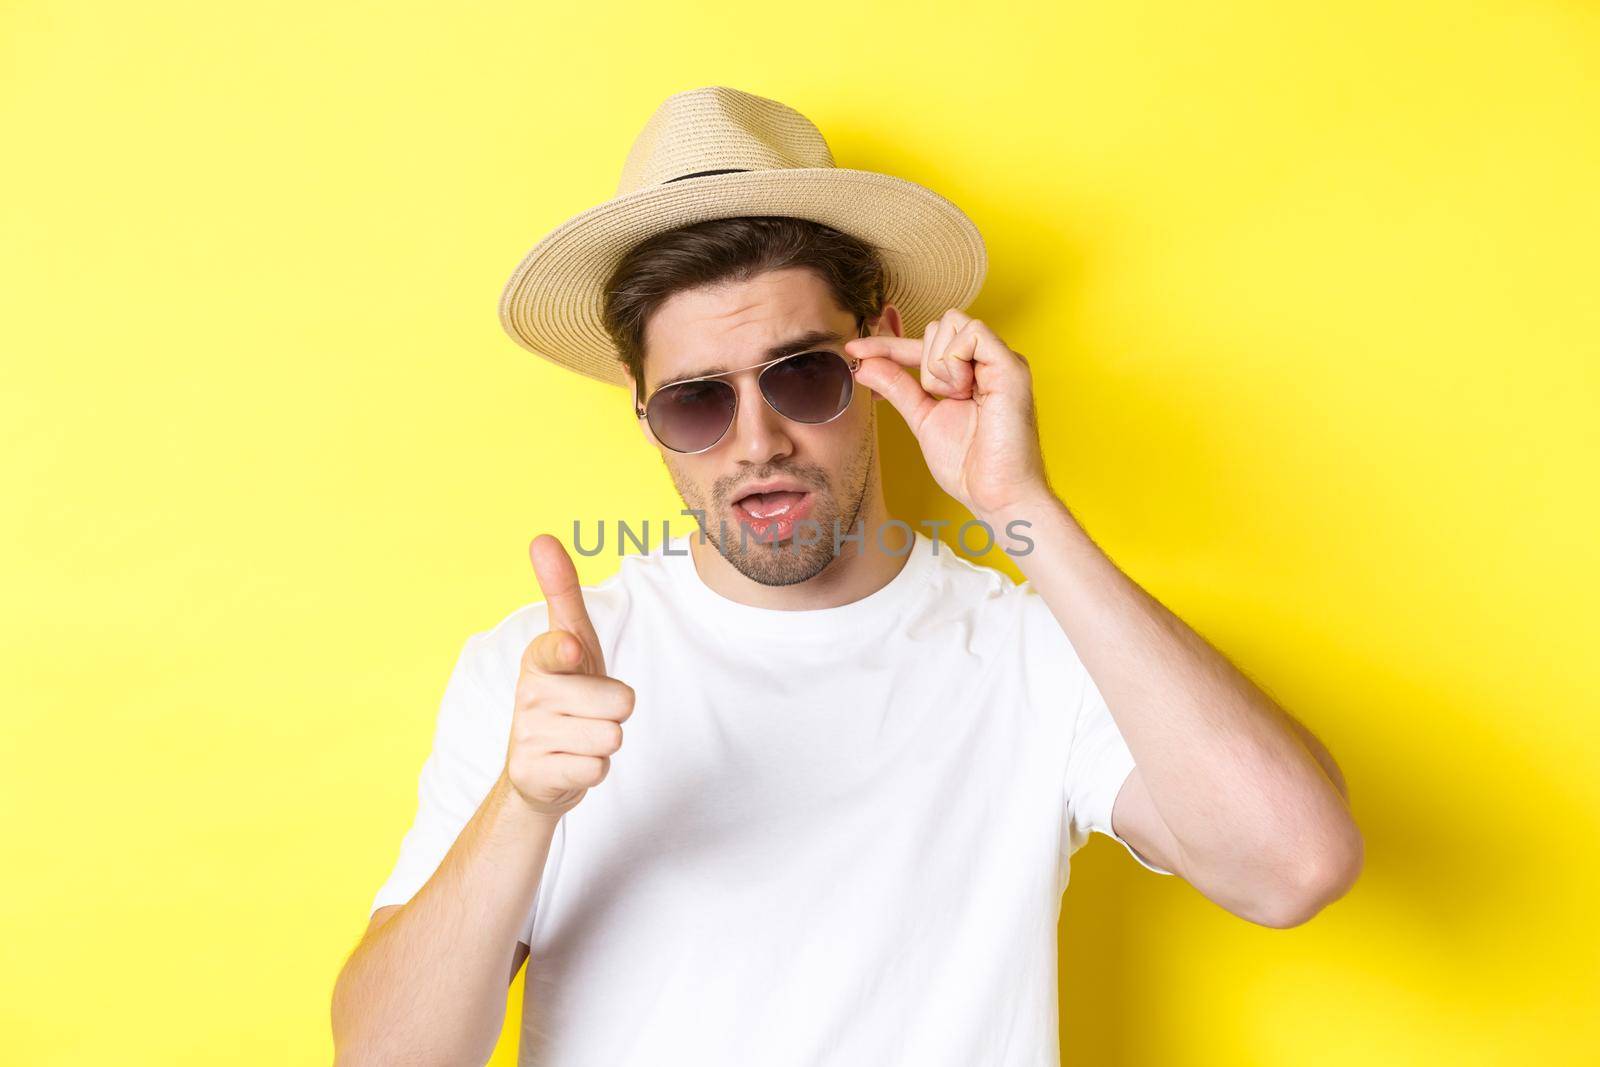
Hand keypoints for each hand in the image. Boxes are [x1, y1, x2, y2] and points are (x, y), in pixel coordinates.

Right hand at [505, 534, 634, 817]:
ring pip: (612, 737)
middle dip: (616, 711)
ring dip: (605, 741)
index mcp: (538, 658)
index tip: (572, 651)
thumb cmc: (566, 692)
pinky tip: (571, 762)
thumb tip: (541, 538)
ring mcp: (528, 736)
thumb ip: (561, 591)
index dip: (570, 653)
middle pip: (621, 701)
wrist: (537, 767)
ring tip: (581, 737)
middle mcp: (528, 695)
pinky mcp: (534, 774)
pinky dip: (593, 769)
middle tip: (589, 712)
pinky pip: (598, 769)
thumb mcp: (570, 640)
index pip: (561, 649)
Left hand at [845, 308, 1051, 518]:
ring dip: (939, 364)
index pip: (924, 344)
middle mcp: (988, 361)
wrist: (995, 496)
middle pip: (939, 324)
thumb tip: (864, 363)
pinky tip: (964, 391)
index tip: (854, 348)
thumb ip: (898, 387)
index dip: (887, 344)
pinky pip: (972, 332)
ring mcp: (1002, 361)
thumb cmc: (968, 466)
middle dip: (925, 361)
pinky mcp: (1012, 366)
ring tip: (958, 398)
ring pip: (952, 321)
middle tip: (942, 398)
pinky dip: (954, 361)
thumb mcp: (923, 418)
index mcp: (971, 372)